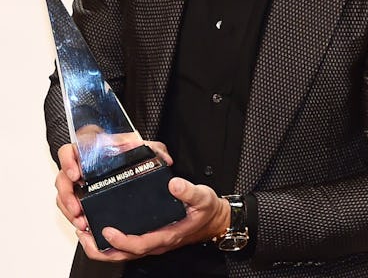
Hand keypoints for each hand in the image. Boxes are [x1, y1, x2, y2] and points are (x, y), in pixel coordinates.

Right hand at [55, 139, 172, 232]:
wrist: (128, 162)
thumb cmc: (129, 152)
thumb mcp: (143, 148)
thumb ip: (154, 149)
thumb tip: (165, 159)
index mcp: (89, 149)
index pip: (69, 151)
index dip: (68, 162)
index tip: (76, 174)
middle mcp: (80, 165)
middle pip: (62, 178)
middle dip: (67, 195)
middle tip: (77, 208)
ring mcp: (79, 182)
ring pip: (63, 195)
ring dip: (69, 209)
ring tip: (81, 221)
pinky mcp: (81, 196)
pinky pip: (70, 206)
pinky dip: (73, 216)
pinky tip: (83, 223)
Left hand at [76, 177, 230, 261]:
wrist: (214, 220)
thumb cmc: (207, 210)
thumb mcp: (202, 197)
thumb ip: (188, 191)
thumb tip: (174, 184)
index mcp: (167, 234)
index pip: (139, 244)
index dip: (121, 240)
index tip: (106, 230)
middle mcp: (156, 242)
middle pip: (123, 255)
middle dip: (100, 248)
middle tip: (83, 233)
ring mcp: (152, 241)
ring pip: (121, 252)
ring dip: (101, 246)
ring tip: (84, 230)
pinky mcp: (149, 236)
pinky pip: (125, 245)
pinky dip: (110, 240)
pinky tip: (101, 226)